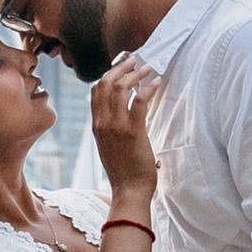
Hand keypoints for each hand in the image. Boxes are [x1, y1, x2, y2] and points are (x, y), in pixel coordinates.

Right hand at [89, 55, 157, 207]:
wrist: (129, 190)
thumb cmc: (124, 170)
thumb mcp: (108, 145)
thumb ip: (109, 127)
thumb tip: (119, 112)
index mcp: (96, 125)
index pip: (96, 90)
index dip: (109, 73)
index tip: (122, 66)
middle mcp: (102, 122)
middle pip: (106, 83)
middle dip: (121, 67)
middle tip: (134, 60)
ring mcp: (116, 126)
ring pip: (121, 88)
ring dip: (136, 74)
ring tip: (148, 68)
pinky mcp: (133, 131)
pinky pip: (140, 101)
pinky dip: (148, 88)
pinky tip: (156, 82)